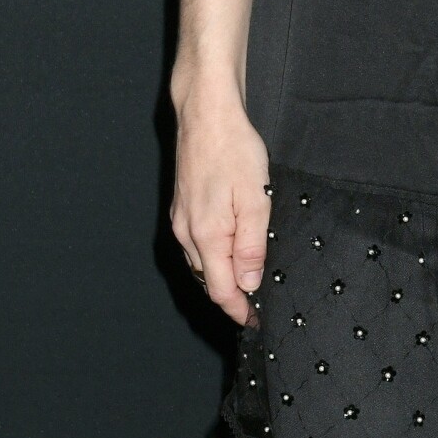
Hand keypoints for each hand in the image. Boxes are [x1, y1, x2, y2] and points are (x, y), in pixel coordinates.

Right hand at [170, 86, 270, 325]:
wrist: (206, 114)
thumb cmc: (234, 150)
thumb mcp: (256, 199)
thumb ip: (252, 245)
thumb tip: (249, 282)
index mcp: (207, 235)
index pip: (220, 289)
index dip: (238, 310)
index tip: (254, 322)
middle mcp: (187, 232)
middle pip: (207, 280)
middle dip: (231, 297)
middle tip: (257, 308)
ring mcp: (180, 220)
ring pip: (200, 264)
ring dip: (221, 278)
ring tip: (247, 284)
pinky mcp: (181, 207)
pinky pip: (195, 245)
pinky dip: (212, 258)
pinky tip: (229, 253)